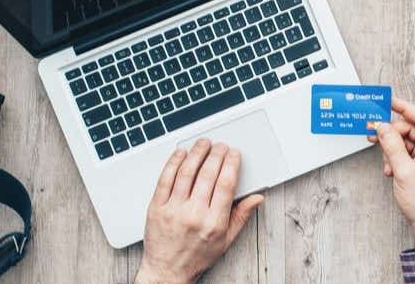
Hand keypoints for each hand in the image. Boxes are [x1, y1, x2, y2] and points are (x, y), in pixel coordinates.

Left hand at [135, 140, 264, 283]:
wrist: (167, 271)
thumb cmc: (197, 256)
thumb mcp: (226, 240)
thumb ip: (242, 216)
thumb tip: (257, 198)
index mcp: (214, 222)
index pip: (225, 184)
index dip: (231, 164)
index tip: (234, 154)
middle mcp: (194, 214)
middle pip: (207, 175)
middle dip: (216, 155)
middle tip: (221, 146)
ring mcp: (173, 210)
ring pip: (186, 173)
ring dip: (196, 153)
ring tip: (203, 144)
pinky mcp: (156, 208)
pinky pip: (164, 180)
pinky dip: (173, 163)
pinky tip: (180, 154)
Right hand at [368, 98, 414, 250]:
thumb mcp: (404, 171)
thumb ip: (392, 146)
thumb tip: (382, 126)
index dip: (403, 108)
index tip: (388, 101)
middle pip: (411, 130)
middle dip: (391, 135)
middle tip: (373, 133)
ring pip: (407, 141)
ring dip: (392, 150)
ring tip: (387, 164)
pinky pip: (407, 152)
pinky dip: (396, 158)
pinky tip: (391, 169)